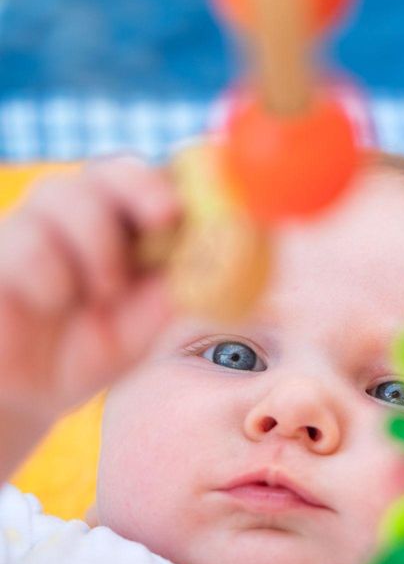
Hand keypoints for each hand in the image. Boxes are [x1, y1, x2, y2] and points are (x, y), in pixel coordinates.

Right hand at [0, 157, 179, 424]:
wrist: (33, 391)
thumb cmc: (95, 346)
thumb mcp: (146, 321)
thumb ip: (176, 287)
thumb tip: (216, 256)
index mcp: (125, 224)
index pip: (148, 179)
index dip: (169, 182)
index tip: (187, 204)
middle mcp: (78, 212)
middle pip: (108, 171)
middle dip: (141, 190)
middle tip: (164, 218)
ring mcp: (33, 224)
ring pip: (64, 195)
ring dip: (97, 247)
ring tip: (102, 295)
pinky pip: (26, 242)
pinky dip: (50, 279)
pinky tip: (50, 303)